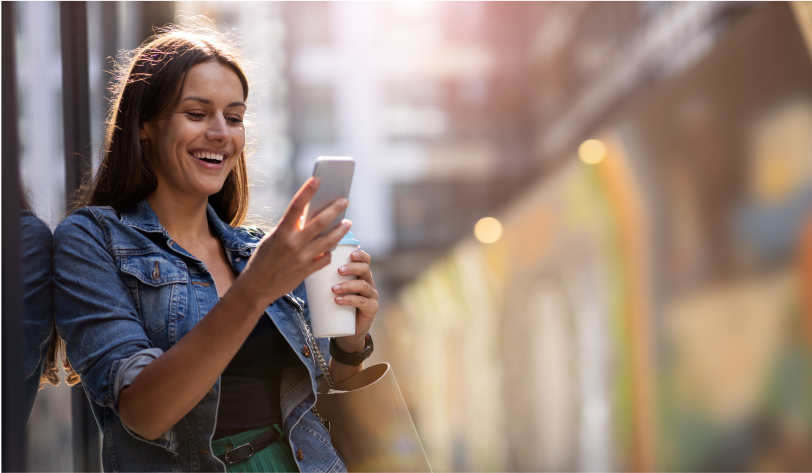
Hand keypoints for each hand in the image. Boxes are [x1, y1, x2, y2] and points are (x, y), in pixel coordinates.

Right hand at [239, 178, 350, 304]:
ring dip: (340, 230)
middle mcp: (293, 243)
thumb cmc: (263, 259)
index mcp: (281, 232)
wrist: (256, 287)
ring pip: (329, 241)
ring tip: (348, 223)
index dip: (307, 190)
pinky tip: (332, 248)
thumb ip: (290, 229)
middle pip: (320, 222)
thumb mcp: (272, 239)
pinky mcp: (307, 271)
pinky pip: (325, 259)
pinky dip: (329, 252)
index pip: (296, 206)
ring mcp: (302, 258)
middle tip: (345, 201)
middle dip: (335, 209)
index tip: (318, 179)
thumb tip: (309, 217)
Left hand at [332, 250, 378, 351]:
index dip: (360, 254)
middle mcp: (369, 283)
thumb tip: (303, 267)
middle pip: (365, 269)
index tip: (350, 253)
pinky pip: (363, 302)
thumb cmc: (337, 308)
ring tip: (334, 289)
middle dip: (352, 267)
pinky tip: (339, 300)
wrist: (346, 332)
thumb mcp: (332, 291)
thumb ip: (324, 280)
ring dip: (348, 285)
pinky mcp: (371, 309)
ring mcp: (371, 296)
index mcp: (361, 276)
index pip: (365, 260)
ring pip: (363, 286)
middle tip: (338, 270)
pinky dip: (350, 300)